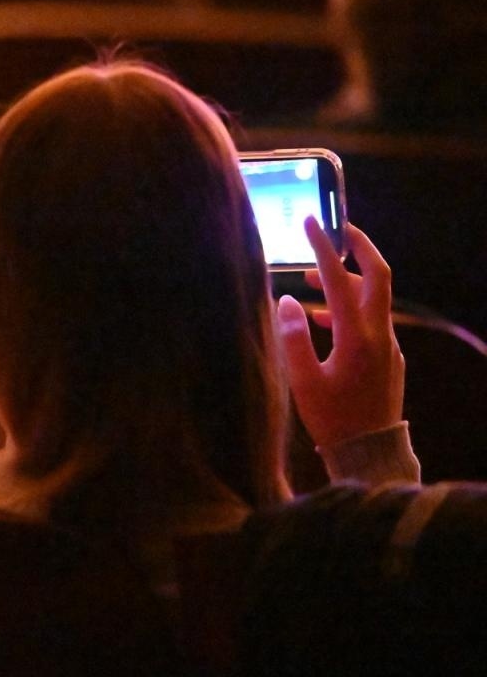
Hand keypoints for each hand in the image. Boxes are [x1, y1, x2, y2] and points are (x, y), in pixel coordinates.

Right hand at [277, 218, 404, 448]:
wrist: (370, 452)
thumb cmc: (331, 418)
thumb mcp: (303, 381)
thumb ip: (293, 337)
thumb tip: (288, 300)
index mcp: (357, 337)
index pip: (342, 280)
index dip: (324, 249)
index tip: (311, 223)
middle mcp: (380, 334)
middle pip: (378, 275)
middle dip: (358, 247)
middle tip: (334, 229)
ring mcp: (389, 345)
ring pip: (374, 297)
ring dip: (349, 280)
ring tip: (313, 282)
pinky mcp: (389, 357)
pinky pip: (372, 319)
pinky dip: (350, 306)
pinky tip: (323, 320)